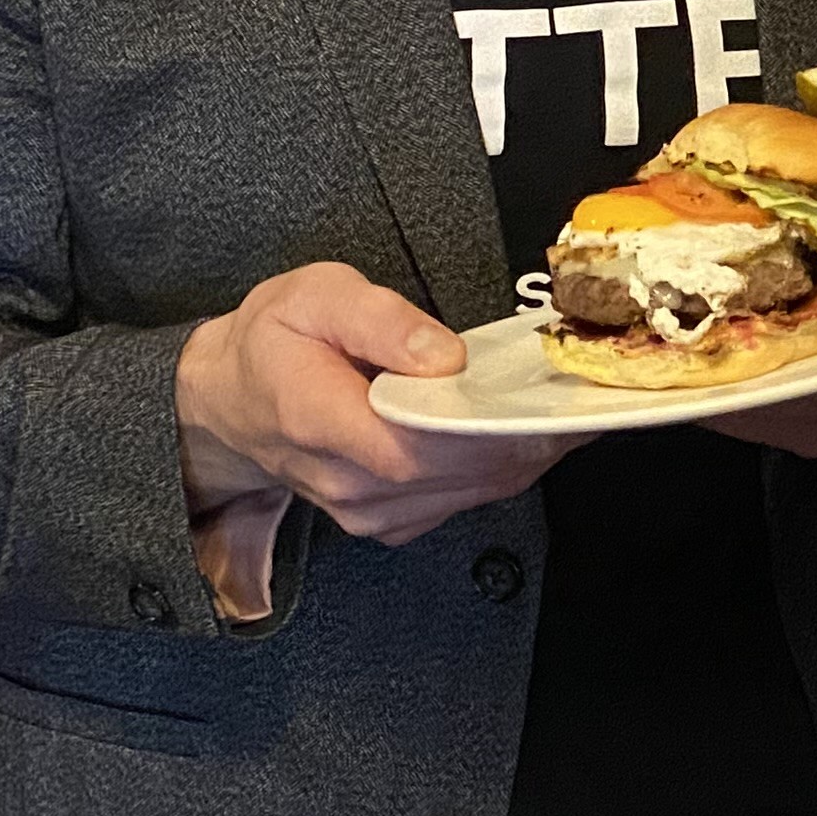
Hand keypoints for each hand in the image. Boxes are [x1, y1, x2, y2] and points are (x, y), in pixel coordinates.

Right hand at [177, 262, 576, 574]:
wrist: (229, 400)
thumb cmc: (273, 342)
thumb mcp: (314, 296)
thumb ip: (379, 320)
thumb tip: (444, 356)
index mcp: (321, 421)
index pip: (420, 447)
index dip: (493, 431)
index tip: (550, 406)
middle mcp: (347, 481)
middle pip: (459, 473)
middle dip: (529, 438)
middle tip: (586, 400)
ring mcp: (368, 510)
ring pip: (471, 492)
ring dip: (527, 454)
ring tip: (570, 410)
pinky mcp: (389, 518)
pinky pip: (463, 499)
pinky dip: (504, 467)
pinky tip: (529, 432)